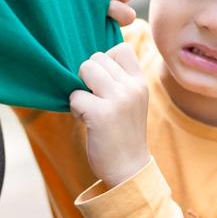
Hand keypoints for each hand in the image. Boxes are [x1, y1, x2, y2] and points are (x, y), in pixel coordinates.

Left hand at [70, 43, 149, 187]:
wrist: (129, 169)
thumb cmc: (123, 133)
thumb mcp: (131, 101)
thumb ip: (119, 79)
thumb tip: (89, 60)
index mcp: (140, 82)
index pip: (120, 48)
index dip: (106, 61)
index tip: (105, 82)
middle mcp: (132, 87)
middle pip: (97, 58)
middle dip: (89, 77)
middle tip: (95, 100)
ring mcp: (118, 100)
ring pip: (85, 69)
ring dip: (80, 89)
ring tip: (90, 108)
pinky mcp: (101, 114)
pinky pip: (75, 96)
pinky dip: (75, 109)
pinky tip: (87, 121)